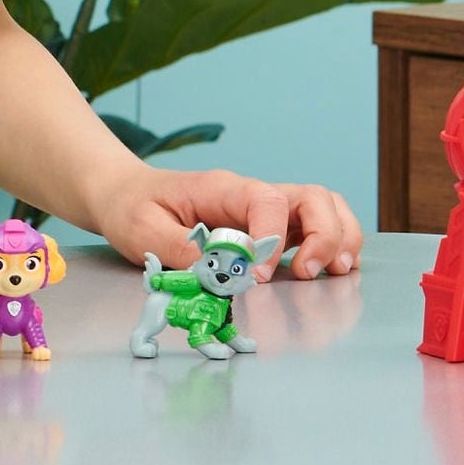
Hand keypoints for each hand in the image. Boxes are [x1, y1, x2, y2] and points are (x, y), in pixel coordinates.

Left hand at [93, 164, 362, 282]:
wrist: (125, 194)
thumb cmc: (134, 208)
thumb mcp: (144, 230)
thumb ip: (183, 252)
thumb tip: (223, 275)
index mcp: (222, 189)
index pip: (266, 201)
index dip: (272, 238)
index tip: (259, 275)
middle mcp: (251, 196)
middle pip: (311, 196)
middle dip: (324, 235)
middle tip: (307, 273)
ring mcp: (264, 211)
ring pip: (322, 207)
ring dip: (338, 238)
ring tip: (336, 273)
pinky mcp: (269, 229)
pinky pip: (313, 227)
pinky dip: (332, 246)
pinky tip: (329, 273)